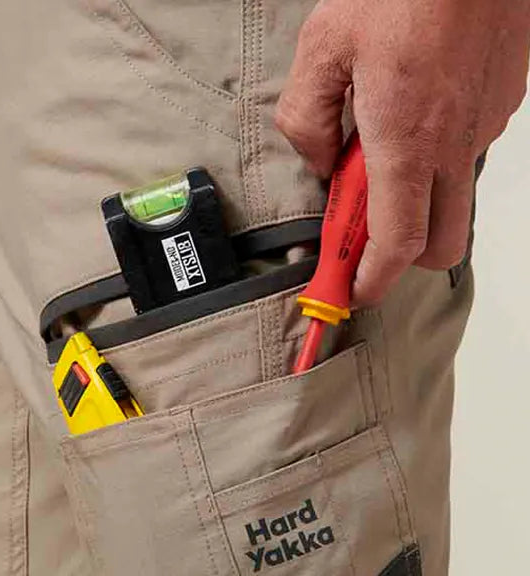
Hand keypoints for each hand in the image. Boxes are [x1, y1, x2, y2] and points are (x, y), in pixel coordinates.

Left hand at [276, 0, 529, 304]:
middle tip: (359, 229)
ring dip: (413, 200)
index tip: (350, 292)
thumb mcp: (322, 49)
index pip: (398, 244)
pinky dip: (432, 157)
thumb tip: (322, 165)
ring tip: (376, 149)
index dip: (372, 280)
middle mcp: (454, 143)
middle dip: (399, 258)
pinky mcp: (502, 102)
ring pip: (452, 198)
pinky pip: (464, 152)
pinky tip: (409, 114)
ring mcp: (485, 124)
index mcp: (407, 140)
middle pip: (441, 245)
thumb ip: (308, 122)